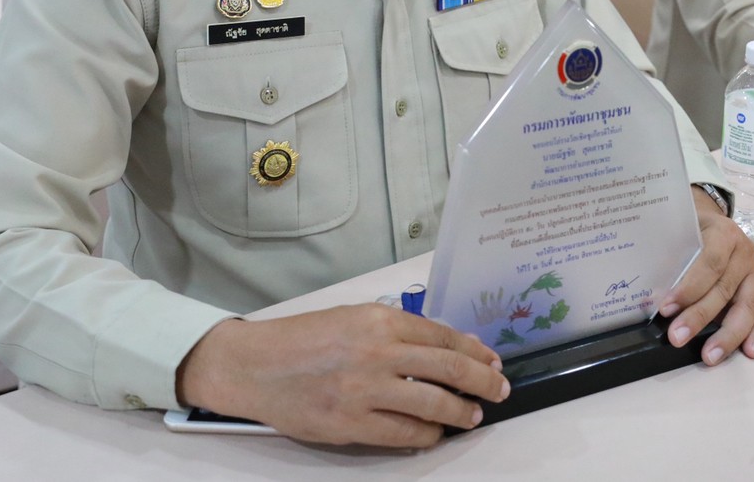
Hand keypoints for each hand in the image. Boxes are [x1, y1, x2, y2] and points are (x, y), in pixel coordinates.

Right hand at [177, 304, 508, 447]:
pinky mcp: (350, 423)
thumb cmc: (302, 339)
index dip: (476, 352)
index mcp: (380, 320)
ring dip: (461, 413)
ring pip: (434, 405)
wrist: (254, 365)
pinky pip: (404, 434)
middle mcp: (378, 352)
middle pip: (450, 369)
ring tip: (472, 416)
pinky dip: (428, 435)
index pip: (445, 338)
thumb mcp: (354, 318)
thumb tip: (446, 348)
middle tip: (499, 389)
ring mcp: (365, 391)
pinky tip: (435, 433)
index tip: (492, 360)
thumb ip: (398, 331)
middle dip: (484, 381)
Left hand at [658, 189, 753, 365]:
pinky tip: (749, 352)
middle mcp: (743, 254)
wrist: (711, 217)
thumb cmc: (689, 226)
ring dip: (727, 335)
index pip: (709, 263)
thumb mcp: (680, 229)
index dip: (688, 288)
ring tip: (710, 357)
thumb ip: (670, 254)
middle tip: (676, 338)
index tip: (665, 308)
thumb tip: (649, 294)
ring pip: (746, 307)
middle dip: (699, 316)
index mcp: (723, 233)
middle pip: (723, 289)